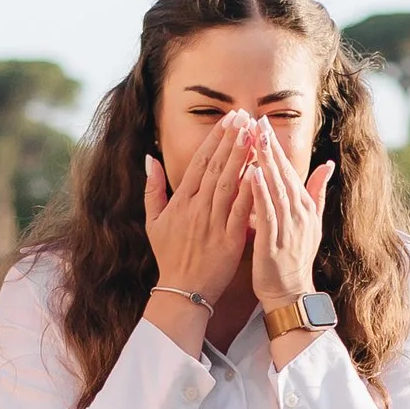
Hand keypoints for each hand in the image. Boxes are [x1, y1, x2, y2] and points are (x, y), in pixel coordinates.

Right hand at [144, 122, 252, 310]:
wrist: (182, 292)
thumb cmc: (170, 256)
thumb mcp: (154, 222)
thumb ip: (152, 189)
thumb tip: (150, 158)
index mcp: (181, 202)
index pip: (200, 163)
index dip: (215, 139)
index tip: (228, 119)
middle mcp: (196, 209)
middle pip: (215, 167)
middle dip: (231, 140)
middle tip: (244, 116)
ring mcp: (212, 224)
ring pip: (228, 184)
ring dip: (241, 157)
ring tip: (253, 134)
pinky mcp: (229, 241)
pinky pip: (240, 212)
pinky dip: (249, 192)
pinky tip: (259, 172)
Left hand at [246, 130, 333, 304]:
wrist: (290, 293)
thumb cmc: (295, 258)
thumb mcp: (311, 223)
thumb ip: (317, 192)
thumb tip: (327, 164)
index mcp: (303, 207)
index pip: (288, 170)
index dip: (276, 146)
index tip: (263, 123)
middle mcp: (298, 213)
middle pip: (283, 174)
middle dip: (270, 147)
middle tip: (257, 121)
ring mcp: (287, 227)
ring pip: (276, 189)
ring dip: (265, 163)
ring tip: (255, 140)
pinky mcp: (274, 242)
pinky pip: (267, 214)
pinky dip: (260, 193)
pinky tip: (252, 175)